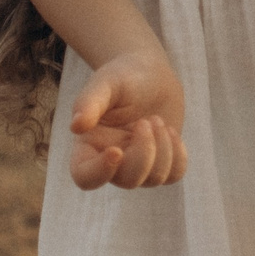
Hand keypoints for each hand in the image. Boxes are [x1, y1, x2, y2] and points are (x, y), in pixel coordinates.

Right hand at [66, 50, 189, 190]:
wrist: (150, 73)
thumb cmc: (121, 75)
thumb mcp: (105, 83)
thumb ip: (90, 102)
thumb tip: (76, 126)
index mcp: (89, 146)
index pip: (85, 178)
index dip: (100, 172)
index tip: (116, 150)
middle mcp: (111, 161)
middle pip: (128, 181)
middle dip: (144, 153)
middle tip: (147, 120)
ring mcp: (138, 164)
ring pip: (153, 179)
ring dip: (162, 148)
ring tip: (156, 119)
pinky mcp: (161, 162)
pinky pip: (174, 175)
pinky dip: (178, 155)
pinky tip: (171, 131)